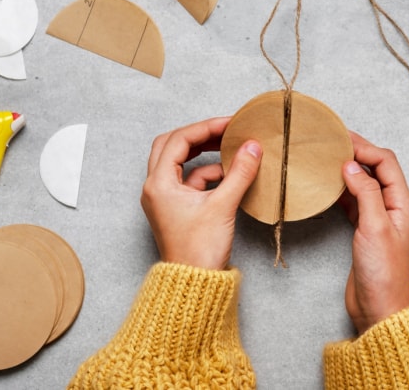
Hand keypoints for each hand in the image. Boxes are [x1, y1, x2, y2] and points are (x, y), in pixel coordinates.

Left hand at [141, 117, 261, 269]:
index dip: (206, 127)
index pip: (179, 140)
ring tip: (230, 149)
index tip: (230, 124)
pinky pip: (189, 180)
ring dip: (204, 154)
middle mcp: (155, 188)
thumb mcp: (223, 206)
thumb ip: (240, 173)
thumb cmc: (199, 250)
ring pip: (180, 163)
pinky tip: (229, 175)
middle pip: (172, 145)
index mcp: (159, 184)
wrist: (194, 284)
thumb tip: (253, 147)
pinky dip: (207, 173)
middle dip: (200, 136)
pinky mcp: (175, 208)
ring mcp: (164, 198)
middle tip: (225, 131)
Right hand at [339, 132, 408, 333]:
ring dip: (348, 170)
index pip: (386, 163)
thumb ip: (365, 193)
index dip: (365, 148)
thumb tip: (352, 166)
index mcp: (402, 203)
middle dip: (357, 153)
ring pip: (364, 183)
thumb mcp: (374, 227)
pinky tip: (329, 186)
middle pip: (376, 169)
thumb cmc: (384, 275)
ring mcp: (379, 218)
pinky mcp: (365, 229)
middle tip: (333, 143)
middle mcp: (393, 207)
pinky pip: (355, 200)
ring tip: (328, 160)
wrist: (379, 308)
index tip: (342, 140)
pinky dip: (342, 190)